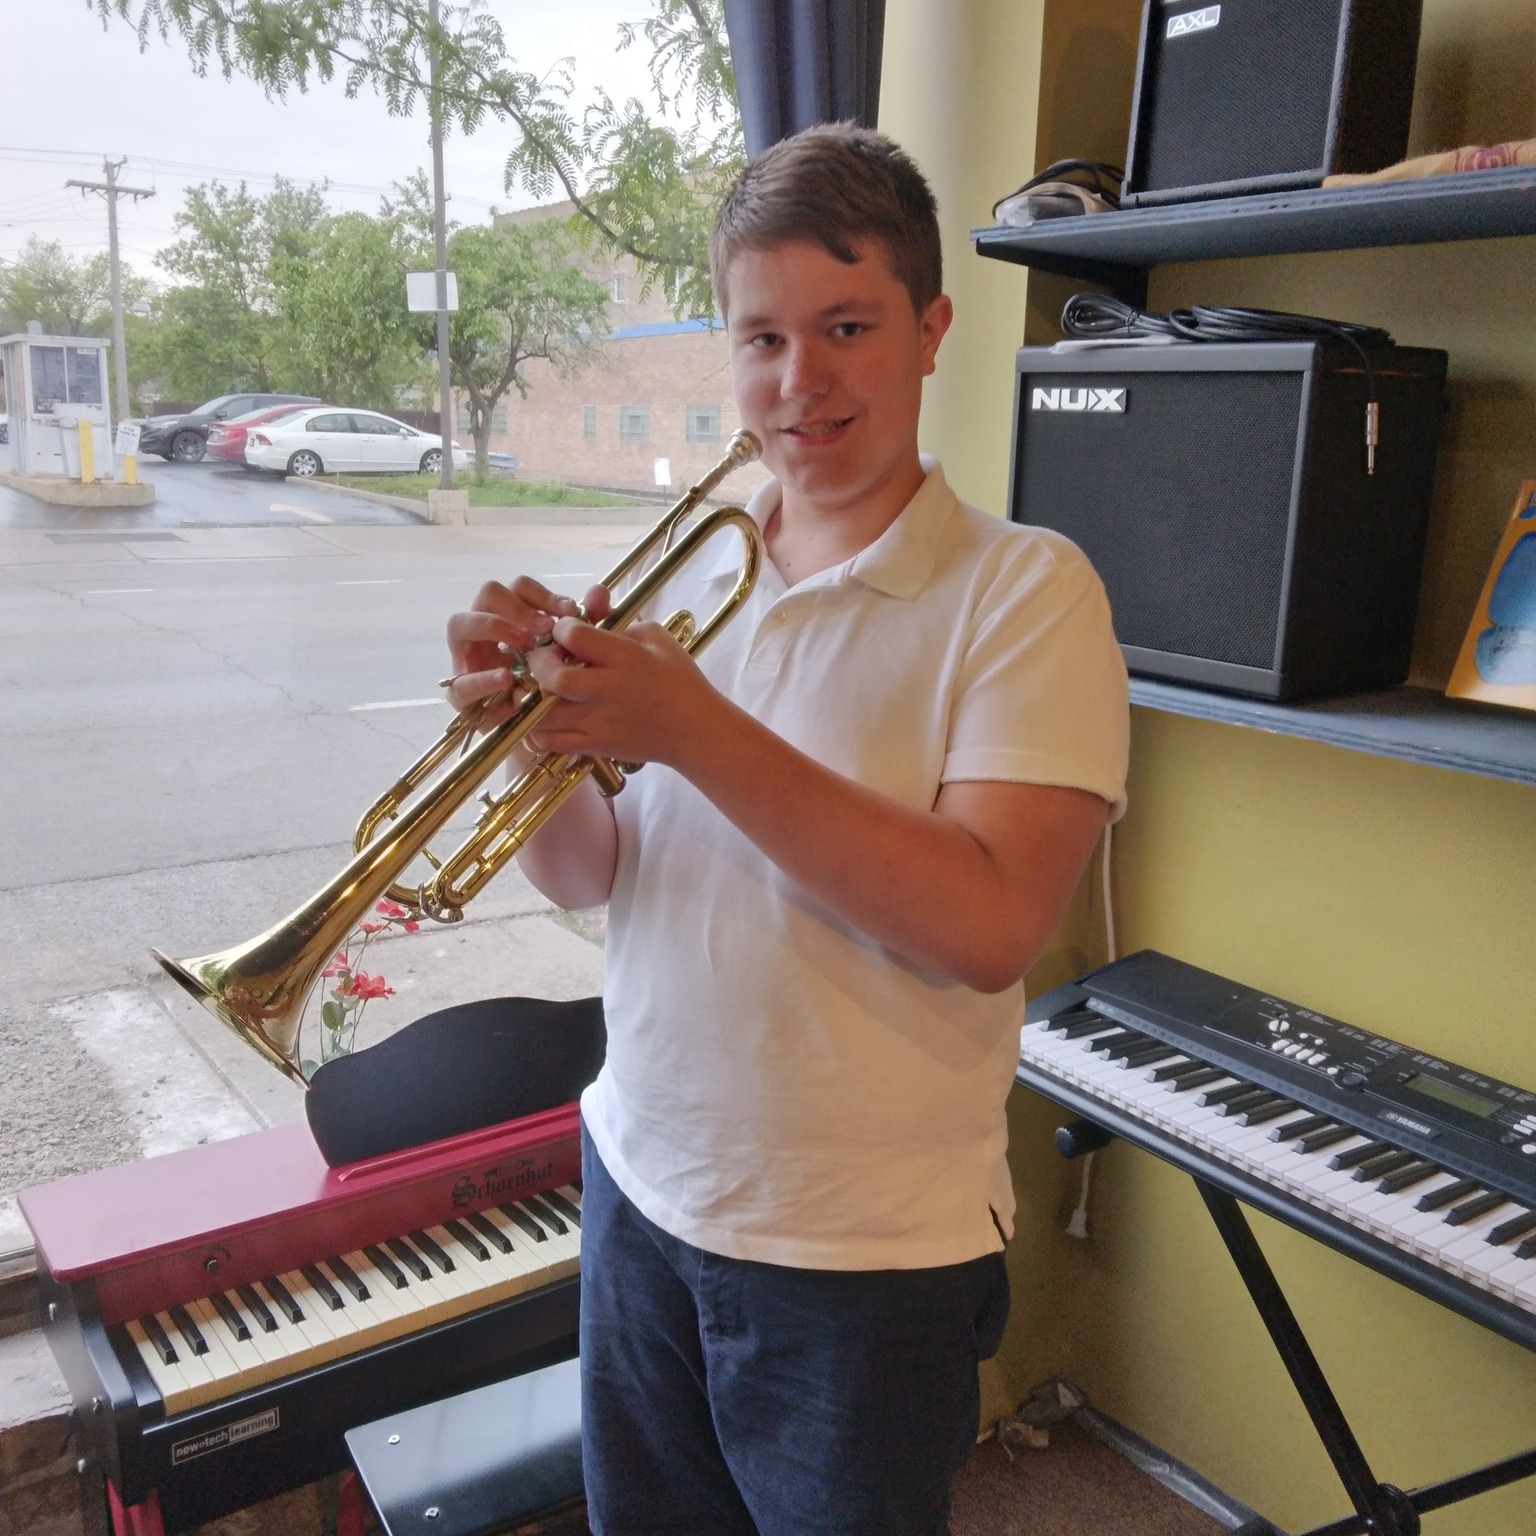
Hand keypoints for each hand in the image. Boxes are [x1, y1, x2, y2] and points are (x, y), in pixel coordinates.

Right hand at [443, 578, 611, 728]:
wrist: (549, 734)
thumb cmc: (560, 688)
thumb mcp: (578, 657)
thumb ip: (590, 624)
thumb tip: (599, 592)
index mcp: (514, 616)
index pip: (519, 587)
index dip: (542, 595)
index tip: (568, 612)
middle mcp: (486, 630)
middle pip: (488, 594)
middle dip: (517, 606)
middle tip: (544, 628)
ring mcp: (468, 658)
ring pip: (459, 624)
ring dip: (492, 627)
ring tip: (522, 644)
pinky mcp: (461, 694)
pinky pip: (460, 680)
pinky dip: (482, 679)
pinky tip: (507, 680)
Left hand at [523, 613, 727, 770]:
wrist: (695, 730)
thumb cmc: (679, 679)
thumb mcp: (657, 638)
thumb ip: (621, 620)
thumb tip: (592, 603)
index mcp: (625, 658)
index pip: (575, 636)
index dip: (561, 628)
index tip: (565, 632)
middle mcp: (609, 690)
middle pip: (555, 678)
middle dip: (539, 664)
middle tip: (543, 660)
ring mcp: (600, 722)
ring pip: (546, 713)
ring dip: (534, 698)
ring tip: (540, 689)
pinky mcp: (597, 746)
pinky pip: (553, 742)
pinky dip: (538, 731)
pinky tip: (543, 719)